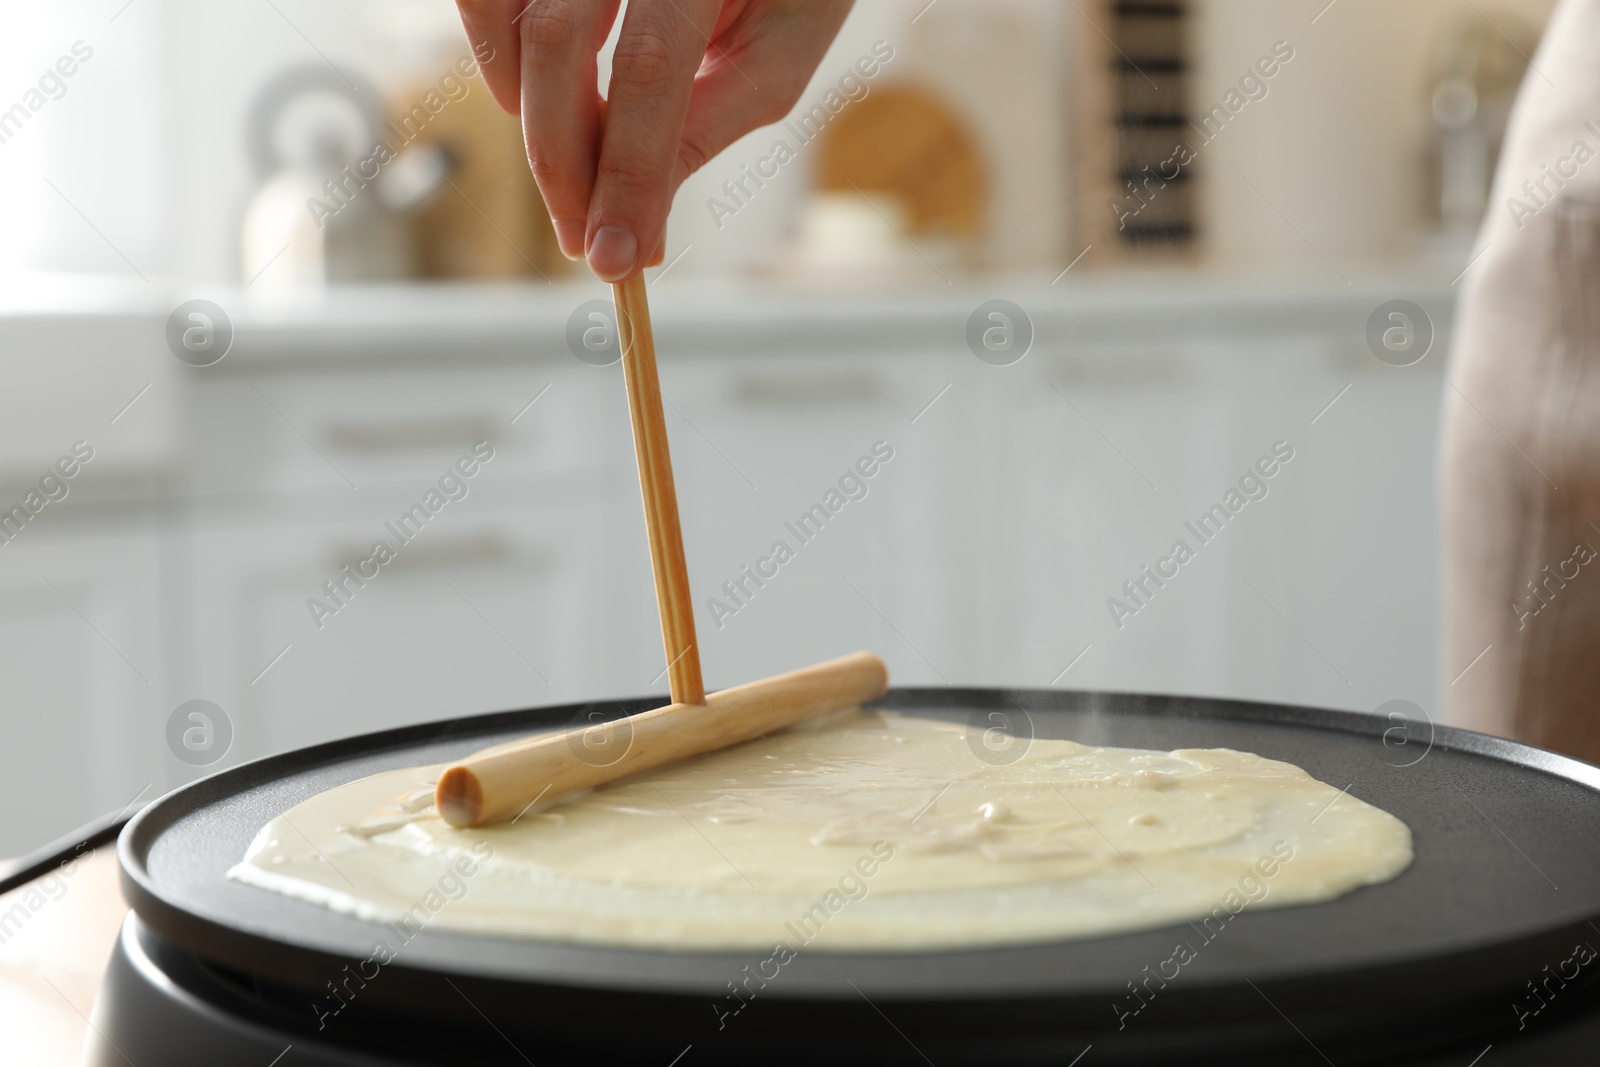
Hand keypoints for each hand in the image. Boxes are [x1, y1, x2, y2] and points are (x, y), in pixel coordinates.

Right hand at [456, 0, 854, 279]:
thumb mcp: (776, 53)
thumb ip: (707, 125)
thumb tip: (637, 226)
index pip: (650, 68)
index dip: (626, 172)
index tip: (614, 257)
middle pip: (557, 40)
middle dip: (560, 161)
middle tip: (580, 240)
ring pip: (506, 12)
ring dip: (520, 103)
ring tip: (567, 174)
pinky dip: (497, 50)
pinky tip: (535, 100)